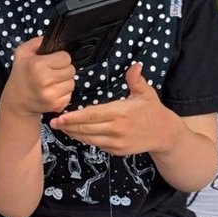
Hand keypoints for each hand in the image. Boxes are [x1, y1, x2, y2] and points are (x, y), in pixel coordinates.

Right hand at [1, 36, 75, 117]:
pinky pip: (70, 95)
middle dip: (63, 70)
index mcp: (37, 65)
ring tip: (52, 82)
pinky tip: (52, 92)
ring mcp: (51, 94)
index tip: (51, 62)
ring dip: (64, 82)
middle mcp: (45, 80)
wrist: (16, 101)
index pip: (65, 57)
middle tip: (51, 72)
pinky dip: (63, 93)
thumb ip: (37, 42)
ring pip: (72, 83)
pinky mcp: (57, 105)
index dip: (60, 58)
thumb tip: (52, 38)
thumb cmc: (21, 74)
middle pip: (71, 70)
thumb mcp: (22, 53)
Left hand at [49, 62, 180, 155]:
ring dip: (73, 133)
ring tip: (60, 127)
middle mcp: (117, 129)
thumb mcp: (146, 93)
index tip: (60, 116)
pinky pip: (96, 145)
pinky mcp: (117, 151)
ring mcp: (116, 142)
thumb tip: (135, 65)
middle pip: (86, 128)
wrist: (165, 135)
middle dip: (68, 126)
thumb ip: (136, 80)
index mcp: (120, 113)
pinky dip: (85, 139)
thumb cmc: (152, 111)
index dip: (74, 117)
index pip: (92, 115)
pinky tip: (76, 133)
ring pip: (89, 139)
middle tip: (53, 122)